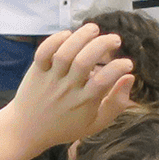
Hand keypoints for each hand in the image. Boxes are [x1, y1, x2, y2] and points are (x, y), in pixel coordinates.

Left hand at [3, 23, 133, 156]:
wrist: (28, 130)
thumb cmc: (66, 126)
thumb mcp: (96, 123)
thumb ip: (116, 103)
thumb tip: (130, 78)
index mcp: (84, 102)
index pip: (104, 80)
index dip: (119, 68)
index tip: (128, 64)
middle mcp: (67, 89)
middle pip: (85, 61)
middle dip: (103, 44)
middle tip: (115, 40)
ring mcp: (51, 79)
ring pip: (65, 53)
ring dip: (82, 36)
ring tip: (94, 28)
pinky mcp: (36, 71)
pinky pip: (44, 52)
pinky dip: (56, 39)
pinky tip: (68, 35)